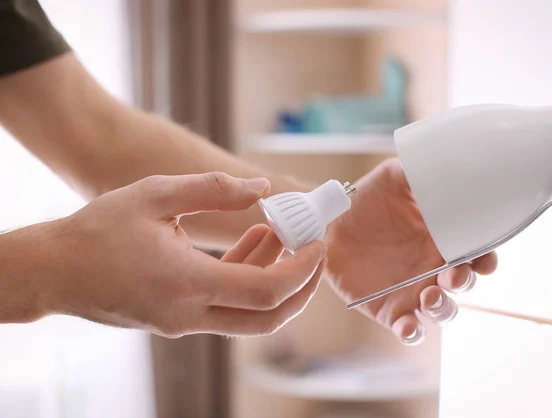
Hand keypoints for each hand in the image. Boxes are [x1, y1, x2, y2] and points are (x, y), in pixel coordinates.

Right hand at [42, 173, 325, 337]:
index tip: (318, 243)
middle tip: (316, 252)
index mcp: (186, 282)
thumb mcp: (155, 194)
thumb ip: (213, 189)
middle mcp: (188, 313)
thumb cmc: (99, 230)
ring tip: (284, 232)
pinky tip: (255, 242)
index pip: (265, 292)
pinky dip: (246, 278)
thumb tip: (261, 188)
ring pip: (247, 314)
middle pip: (267, 319)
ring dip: (274, 278)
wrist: (55, 271)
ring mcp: (183, 322)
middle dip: (301, 288)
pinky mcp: (177, 320)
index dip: (301, 270)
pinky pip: (225, 306)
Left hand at [325, 159, 497, 343]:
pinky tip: (408, 325)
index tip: (483, 258)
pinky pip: (409, 329)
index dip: (486, 259)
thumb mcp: (392, 177)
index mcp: (440, 239)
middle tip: (453, 274)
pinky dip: (413, 332)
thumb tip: (445, 162)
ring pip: (442, 310)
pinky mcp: (389, 308)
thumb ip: (418, 172)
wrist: (327, 222)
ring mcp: (412, 290)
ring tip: (431, 296)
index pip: (475, 253)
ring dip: (444, 308)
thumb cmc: (364, 199)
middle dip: (465, 282)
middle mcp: (432, 267)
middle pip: (463, 284)